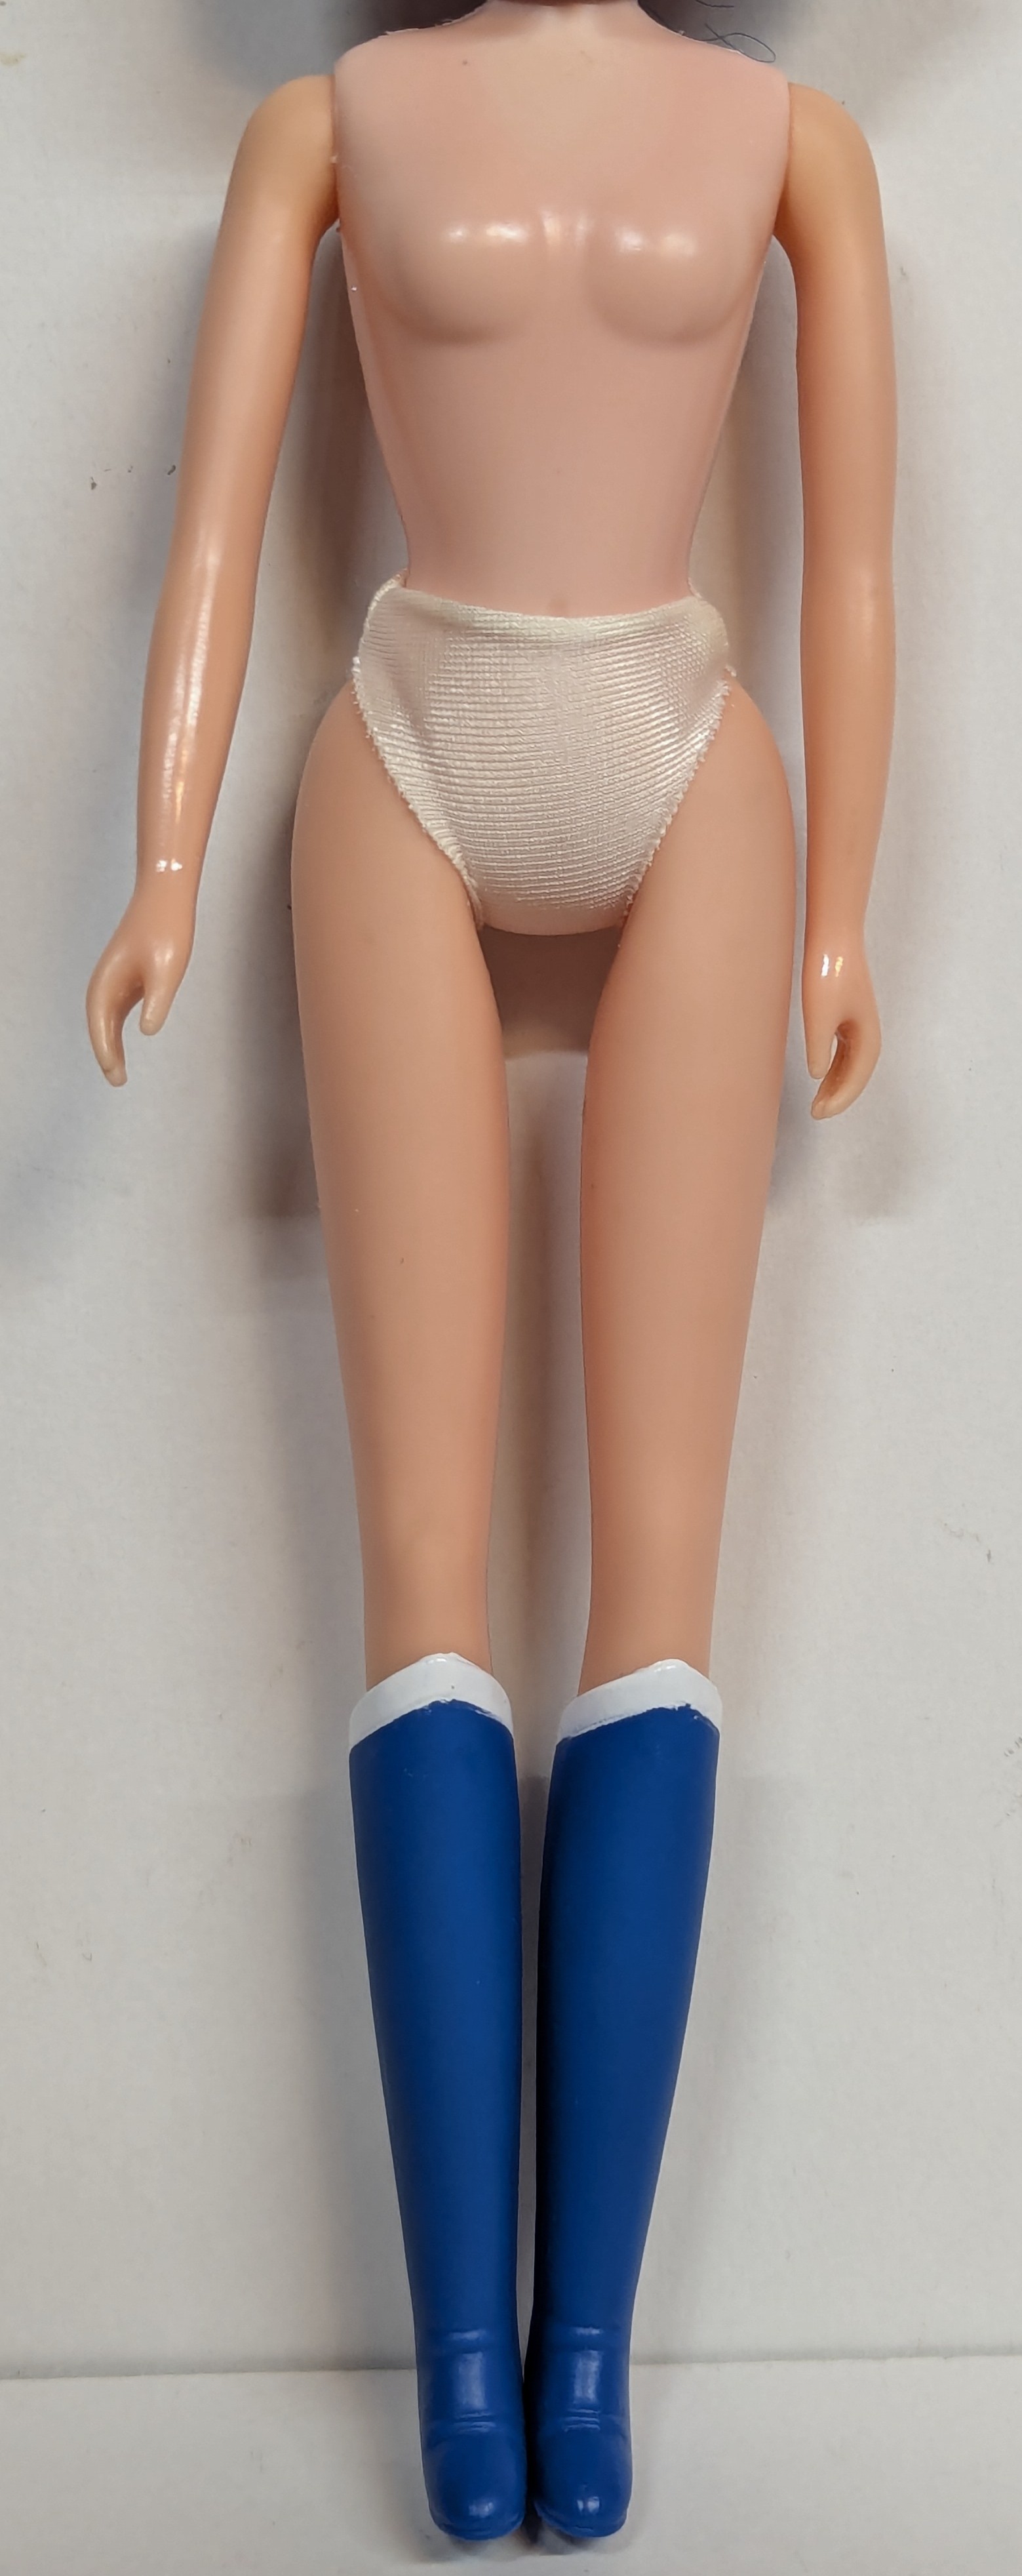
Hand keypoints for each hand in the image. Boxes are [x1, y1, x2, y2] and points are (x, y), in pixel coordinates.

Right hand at [86, 880, 195, 1085]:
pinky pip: (116, 1011)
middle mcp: (105, 980)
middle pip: (99, 1024)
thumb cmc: (167, 930)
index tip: (114, 1072)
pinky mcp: (128, 976)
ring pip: (106, 1019)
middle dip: (106, 1053)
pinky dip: (117, 1031)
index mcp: (108, 979)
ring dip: (110, 1045)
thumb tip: (147, 1030)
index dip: (105, 1050)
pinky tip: (124, 1045)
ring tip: (119, 1072)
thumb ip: (156, 1000)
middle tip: (118, 1081)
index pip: (101, 1023)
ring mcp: (115, 978)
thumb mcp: (167, 968)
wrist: (166, 897)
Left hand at [802, 928, 880, 1118]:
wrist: (834, 939)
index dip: (840, 1098)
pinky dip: (835, 1067)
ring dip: (837, 1084)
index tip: (820, 1113)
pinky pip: (845, 1051)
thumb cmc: (828, 973)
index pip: (857, 1077)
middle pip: (857, 1074)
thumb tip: (817, 1075)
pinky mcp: (848, 1014)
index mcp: (867, 1035)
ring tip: (817, 1102)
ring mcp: (859, 1023)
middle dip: (839, 1096)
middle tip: (816, 1113)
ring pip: (851, 1064)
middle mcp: (868, 1031)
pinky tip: (821, 1075)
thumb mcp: (819, 1015)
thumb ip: (820, 1048)